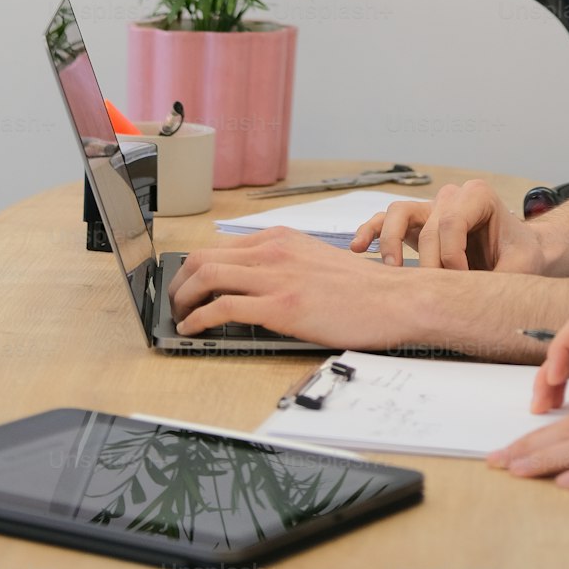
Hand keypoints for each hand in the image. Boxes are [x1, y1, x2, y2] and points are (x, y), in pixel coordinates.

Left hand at [168, 226, 415, 348]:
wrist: (394, 300)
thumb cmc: (361, 289)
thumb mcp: (315, 261)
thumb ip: (283, 265)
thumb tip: (252, 285)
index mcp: (282, 239)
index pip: (220, 247)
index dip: (193, 268)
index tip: (185, 285)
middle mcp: (274, 250)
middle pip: (203, 257)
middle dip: (179, 282)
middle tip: (174, 302)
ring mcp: (277, 276)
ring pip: (207, 276)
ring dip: (182, 299)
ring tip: (178, 317)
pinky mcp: (281, 305)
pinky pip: (224, 307)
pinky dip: (199, 319)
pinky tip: (194, 330)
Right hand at [350, 180, 545, 271]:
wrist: (520, 251)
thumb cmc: (521, 255)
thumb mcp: (521, 266)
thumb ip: (499, 279)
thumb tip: (478, 304)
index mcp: (479, 196)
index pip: (452, 222)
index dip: (452, 257)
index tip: (463, 282)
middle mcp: (452, 197)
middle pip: (427, 225)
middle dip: (429, 262)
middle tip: (437, 290)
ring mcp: (431, 208)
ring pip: (398, 212)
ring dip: (390, 240)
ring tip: (390, 268)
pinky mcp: (416, 224)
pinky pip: (386, 221)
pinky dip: (371, 232)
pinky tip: (358, 247)